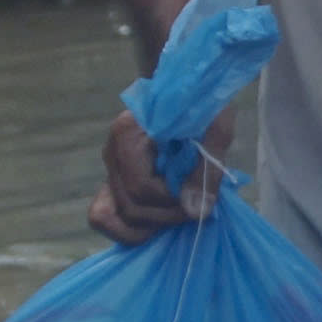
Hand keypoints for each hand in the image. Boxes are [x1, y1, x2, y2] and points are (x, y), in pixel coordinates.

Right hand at [90, 109, 225, 241]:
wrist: (188, 90)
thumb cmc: (202, 103)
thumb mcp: (217, 124)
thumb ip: (209, 166)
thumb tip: (197, 210)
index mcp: (127, 132)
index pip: (141, 187)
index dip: (174, 200)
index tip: (201, 192)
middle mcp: (111, 153)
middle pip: (131, 208)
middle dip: (168, 215)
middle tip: (196, 203)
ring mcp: (109, 170)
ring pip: (113, 218)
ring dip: (152, 225)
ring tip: (179, 211)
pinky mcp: (114, 184)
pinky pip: (104, 218)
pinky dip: (129, 230)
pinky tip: (158, 222)